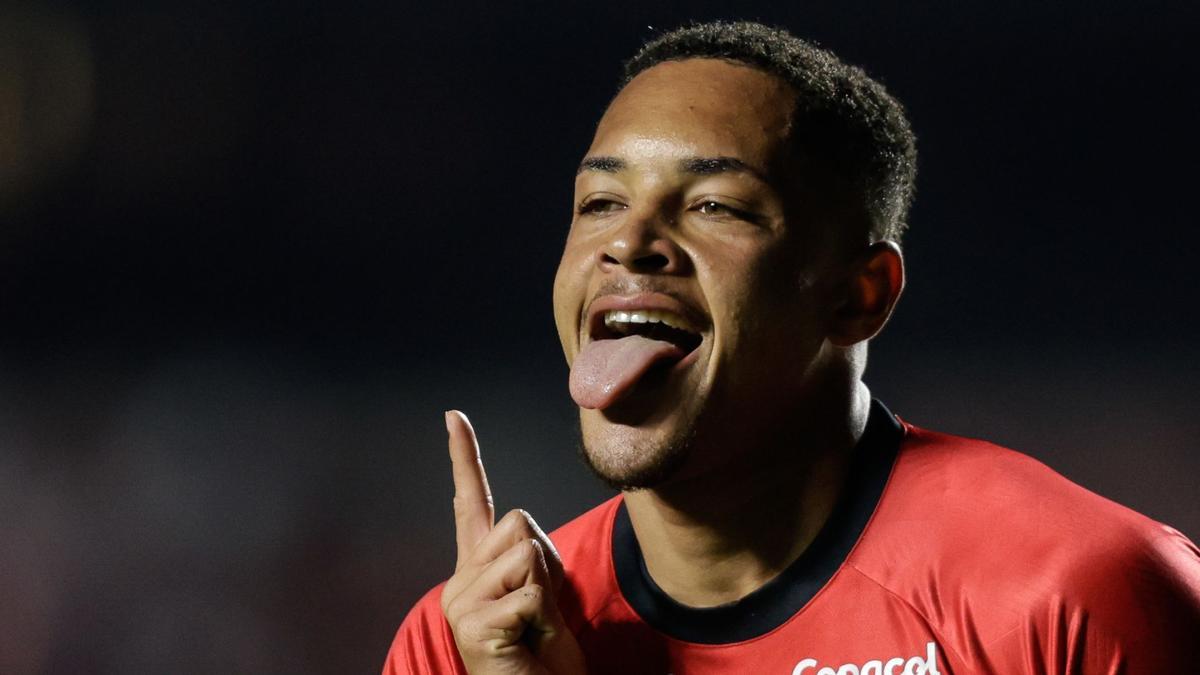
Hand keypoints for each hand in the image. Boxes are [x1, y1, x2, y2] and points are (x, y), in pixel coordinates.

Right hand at [438, 411, 586, 674]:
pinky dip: (545, 617)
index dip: (464, 456)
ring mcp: (462, 603)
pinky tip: (529, 640)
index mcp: (478, 567)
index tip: (453, 416)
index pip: (471, 502)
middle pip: (520, 523)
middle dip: (545, 560)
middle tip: (540, 609)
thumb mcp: (543, 594)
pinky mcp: (474, 625)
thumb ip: (529, 559)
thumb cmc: (541, 652)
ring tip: (534, 627)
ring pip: (527, 554)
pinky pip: (531, 592)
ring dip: (547, 591)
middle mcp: (461, 579)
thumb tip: (524, 543)